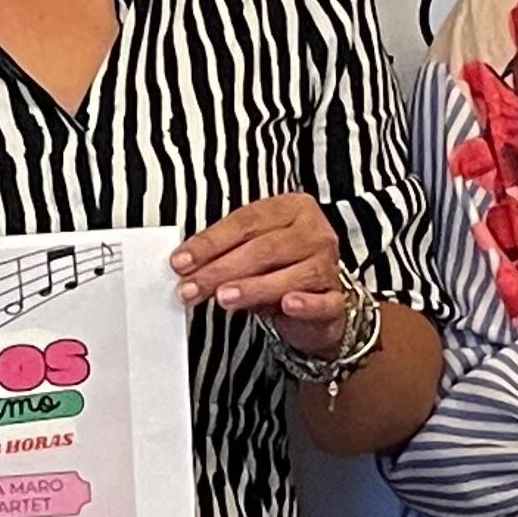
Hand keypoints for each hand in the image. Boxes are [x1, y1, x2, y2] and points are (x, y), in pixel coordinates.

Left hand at [173, 192, 354, 354]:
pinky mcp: (336, 299)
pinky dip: (304, 304)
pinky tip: (287, 304)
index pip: (245, 222)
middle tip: (192, 286)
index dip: (210, 242)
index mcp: (291, 209)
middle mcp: (313, 232)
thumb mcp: (251, 255)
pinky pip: (321, 301)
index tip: (181, 261)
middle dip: (221, 269)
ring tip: (223, 297)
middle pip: (264, 248)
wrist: (318, 307)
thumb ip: (224, 254)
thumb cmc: (280, 271)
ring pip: (289, 274)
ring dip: (252, 287)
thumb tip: (186, 266)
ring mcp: (328, 265)